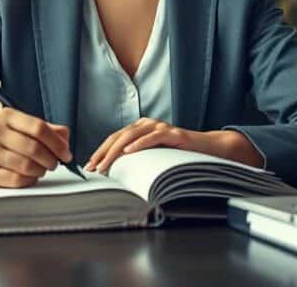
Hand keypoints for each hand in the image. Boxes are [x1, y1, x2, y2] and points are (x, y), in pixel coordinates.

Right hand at [0, 108, 71, 187]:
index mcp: (7, 116)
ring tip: (41, 168)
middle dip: (51, 159)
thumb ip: (48, 130)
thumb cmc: (7, 140)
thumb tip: (65, 138)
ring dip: (40, 170)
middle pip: (33, 148)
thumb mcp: (25, 128)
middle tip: (55, 163)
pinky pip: (17, 180)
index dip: (57, 143)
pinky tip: (30, 176)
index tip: (66, 153)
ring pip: (26, 165)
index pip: (38, 127)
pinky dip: (29, 180)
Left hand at [85, 117, 200, 173]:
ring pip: (131, 136)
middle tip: (93, 167)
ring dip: (116, 151)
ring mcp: (159, 127)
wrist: (206, 148)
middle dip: (103, 153)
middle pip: (119, 136)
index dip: (101, 151)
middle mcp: (147, 124)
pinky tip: (128, 151)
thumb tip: (114, 172)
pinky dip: (139, 144)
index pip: (114, 138)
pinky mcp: (172, 134)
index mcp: (140, 128)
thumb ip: (137, 158)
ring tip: (106, 163)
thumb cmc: (178, 154)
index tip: (90, 165)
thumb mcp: (153, 155)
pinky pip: (153, 137)